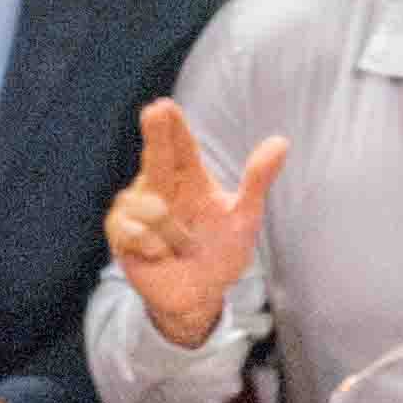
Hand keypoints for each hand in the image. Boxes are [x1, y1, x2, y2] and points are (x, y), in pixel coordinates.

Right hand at [99, 97, 287, 351]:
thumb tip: (281, 141)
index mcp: (188, 177)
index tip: (164, 106)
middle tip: (154, 111)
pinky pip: (136, 230)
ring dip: (174, 233)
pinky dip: (155, 246)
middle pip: (155, 155)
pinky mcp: (121, 232)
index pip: (180, 145)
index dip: (172, 126)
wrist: (198, 296)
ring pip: (151, 206)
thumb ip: (257, 179)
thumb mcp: (245, 216)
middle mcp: (159, 185)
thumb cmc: (220, 251)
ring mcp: (136, 207)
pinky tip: (160, 254)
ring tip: (183, 246)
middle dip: (155, 134)